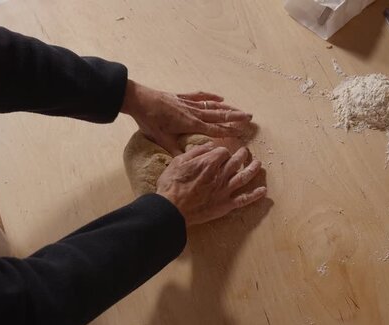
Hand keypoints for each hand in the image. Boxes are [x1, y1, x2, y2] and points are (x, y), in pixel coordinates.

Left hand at [121, 80, 252, 155]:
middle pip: (219, 115)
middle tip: (249, 117)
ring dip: (228, 107)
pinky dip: (211, 96)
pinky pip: (200, 96)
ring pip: (213, 105)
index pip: (215, 129)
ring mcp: (189, 103)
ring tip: (240, 109)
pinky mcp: (182, 97)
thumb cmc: (150, 120)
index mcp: (190, 124)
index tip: (242, 132)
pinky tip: (220, 97)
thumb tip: (189, 165)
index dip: (229, 130)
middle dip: (235, 116)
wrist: (138, 100)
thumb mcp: (162, 139)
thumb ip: (177, 152)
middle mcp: (193, 113)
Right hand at [156, 142, 266, 224]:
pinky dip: (255, 195)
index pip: (223, 151)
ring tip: (259, 164)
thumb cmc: (171, 185)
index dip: (222, 151)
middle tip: (245, 151)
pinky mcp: (226, 204)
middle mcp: (220, 174)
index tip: (220, 153)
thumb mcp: (178, 162)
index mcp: (209, 162)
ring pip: (244, 177)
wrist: (171, 209)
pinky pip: (244, 199)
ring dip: (253, 169)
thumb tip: (209, 145)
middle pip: (236, 161)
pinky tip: (263, 191)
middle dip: (242, 154)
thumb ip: (195, 152)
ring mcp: (225, 190)